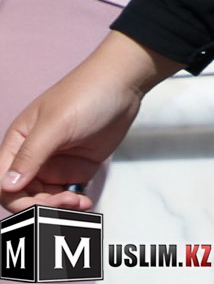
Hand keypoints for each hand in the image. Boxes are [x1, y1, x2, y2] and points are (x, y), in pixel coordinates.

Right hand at [1, 32, 177, 210]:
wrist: (125, 82)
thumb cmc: (86, 94)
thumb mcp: (56, 124)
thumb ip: (31, 155)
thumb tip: (7, 186)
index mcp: (17, 143)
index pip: (2, 182)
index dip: (15, 200)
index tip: (38, 206)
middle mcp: (32, 156)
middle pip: (23, 195)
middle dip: (41, 206)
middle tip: (67, 204)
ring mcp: (55, 163)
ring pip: (44, 199)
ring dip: (58, 208)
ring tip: (80, 203)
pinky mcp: (77, 167)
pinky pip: (67, 194)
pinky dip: (72, 204)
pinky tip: (84, 203)